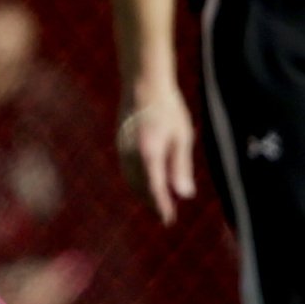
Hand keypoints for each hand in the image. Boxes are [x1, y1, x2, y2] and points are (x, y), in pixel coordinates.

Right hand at [119, 85, 197, 225]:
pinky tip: (144, 181)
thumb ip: (181, 167)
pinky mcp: (119, 142)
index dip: (161, 206)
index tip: (168, 220)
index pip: (155, 188)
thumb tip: (185, 195)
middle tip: (164, 216)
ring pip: (130, 179)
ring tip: (155, 202)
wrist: (143, 83)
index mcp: (149, 154)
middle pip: (140, 187)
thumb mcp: (182, 137)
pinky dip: (135, 180)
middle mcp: (132, 154)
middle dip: (151, 202)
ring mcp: (122, 148)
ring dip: (142, 193)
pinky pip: (126, 169)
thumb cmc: (168, 108)